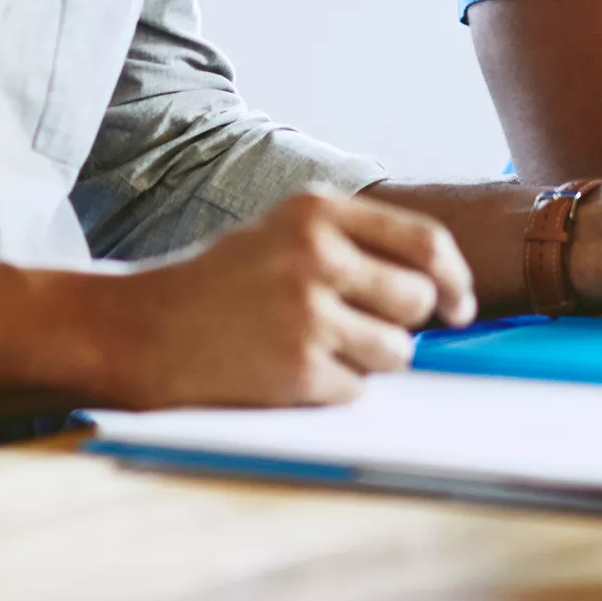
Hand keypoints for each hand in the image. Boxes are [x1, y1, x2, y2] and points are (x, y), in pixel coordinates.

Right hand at [84, 190, 476, 407]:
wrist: (142, 329)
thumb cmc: (221, 283)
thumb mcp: (283, 231)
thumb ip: (354, 242)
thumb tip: (440, 283)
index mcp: (316, 211)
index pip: (424, 241)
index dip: (453, 277)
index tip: (459, 304)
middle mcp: (316, 256)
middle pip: (417, 299)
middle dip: (404, 322)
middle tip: (364, 328)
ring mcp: (307, 315)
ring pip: (397, 351)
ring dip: (371, 360)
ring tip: (320, 348)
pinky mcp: (297, 370)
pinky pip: (358, 389)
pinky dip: (334, 388)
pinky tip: (290, 371)